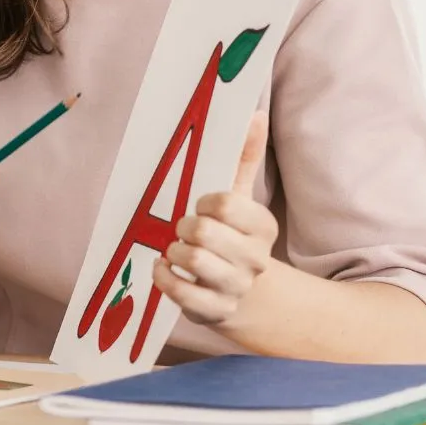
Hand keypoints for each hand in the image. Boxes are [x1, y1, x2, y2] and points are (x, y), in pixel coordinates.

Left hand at [154, 111, 278, 326]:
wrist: (240, 292)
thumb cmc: (231, 236)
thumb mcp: (239, 198)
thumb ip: (244, 157)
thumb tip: (255, 114)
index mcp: (262, 226)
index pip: (225, 203)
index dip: (204, 202)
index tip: (202, 206)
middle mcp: (255, 259)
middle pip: (204, 232)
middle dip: (184, 227)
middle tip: (184, 229)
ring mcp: (236, 287)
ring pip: (193, 261)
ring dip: (175, 252)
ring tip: (177, 250)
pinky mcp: (214, 310)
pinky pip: (181, 291)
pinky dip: (164, 277)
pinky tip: (163, 268)